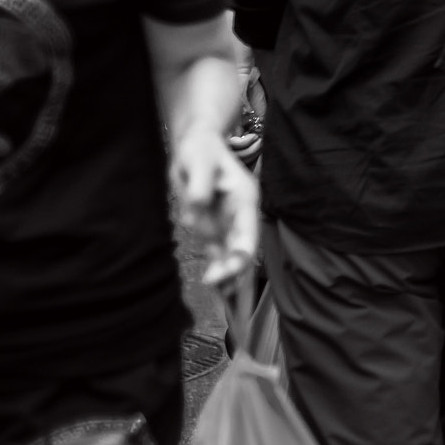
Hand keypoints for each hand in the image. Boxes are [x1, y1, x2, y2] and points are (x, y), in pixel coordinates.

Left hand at [173, 129, 259, 285]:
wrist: (197, 145)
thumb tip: (196, 210)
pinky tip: (219, 290)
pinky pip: (218, 253)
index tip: (224, 272)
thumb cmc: (200, 150)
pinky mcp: (213, 226)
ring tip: (224, 298)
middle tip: (218, 288)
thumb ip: (198, 186)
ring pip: (231, 254)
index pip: (247, 232)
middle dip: (234, 270)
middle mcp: (239, 214)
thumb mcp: (198, 161)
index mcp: (244, 199)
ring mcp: (227, 222)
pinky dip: (219, 270)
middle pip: (242, 247)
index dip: (240, 254)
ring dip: (229, 276)